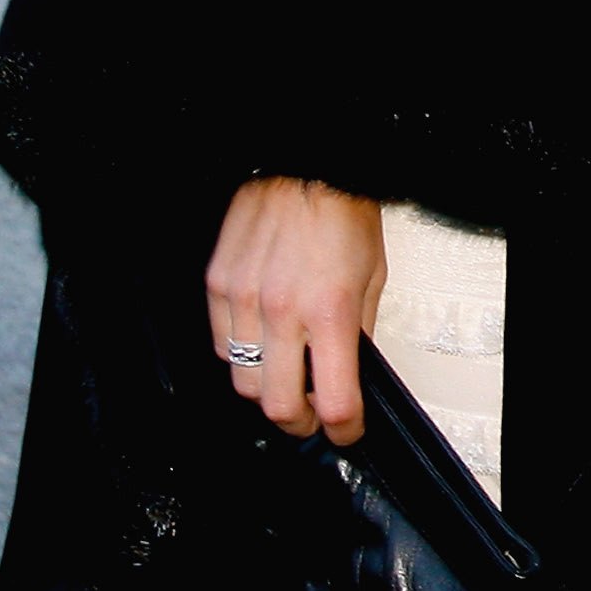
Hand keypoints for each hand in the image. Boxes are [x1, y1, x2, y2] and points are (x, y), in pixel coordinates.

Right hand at [206, 177, 385, 441]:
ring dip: (268, 389)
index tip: (347, 430)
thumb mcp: (373, 275)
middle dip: (299, 421)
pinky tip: (262, 339)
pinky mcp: (218, 284)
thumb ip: (359, 332)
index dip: (344, 429)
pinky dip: (242, 354)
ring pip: (244, 382)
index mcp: (330, 310)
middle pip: (277, 407)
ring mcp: (244, 298)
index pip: (334, 401)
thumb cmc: (343, 210)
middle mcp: (283, 309)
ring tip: (286, 374)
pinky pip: (221, 344)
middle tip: (312, 412)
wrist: (305, 161)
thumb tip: (349, 376)